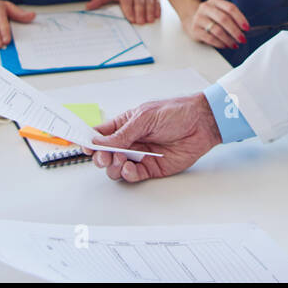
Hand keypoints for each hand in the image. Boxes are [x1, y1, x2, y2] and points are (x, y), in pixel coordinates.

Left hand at [86, 0, 161, 24]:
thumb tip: (88, 7)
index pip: (128, 3)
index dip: (130, 12)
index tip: (131, 19)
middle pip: (139, 5)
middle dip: (140, 15)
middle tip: (139, 22)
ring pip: (150, 5)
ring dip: (149, 14)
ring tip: (148, 20)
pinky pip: (158, 4)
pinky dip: (157, 11)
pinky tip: (155, 16)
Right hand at [87, 93, 222, 181]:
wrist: (202, 123)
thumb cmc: (176, 112)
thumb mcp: (145, 117)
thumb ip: (122, 133)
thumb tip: (100, 142)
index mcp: (125, 125)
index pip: (101, 135)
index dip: (90, 141)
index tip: (85, 146)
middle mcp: (130, 141)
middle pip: (105, 155)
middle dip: (101, 157)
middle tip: (104, 157)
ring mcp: (140, 155)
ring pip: (116, 168)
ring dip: (114, 166)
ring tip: (120, 160)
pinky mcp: (152, 168)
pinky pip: (133, 175)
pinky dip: (128, 174)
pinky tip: (130, 167)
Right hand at [182, 0, 248, 48]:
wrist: (190, 18)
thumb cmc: (210, 16)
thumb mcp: (219, 10)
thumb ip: (230, 17)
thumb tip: (244, 30)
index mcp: (215, 1)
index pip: (230, 8)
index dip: (240, 18)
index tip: (247, 28)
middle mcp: (206, 8)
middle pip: (224, 19)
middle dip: (235, 31)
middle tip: (242, 39)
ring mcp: (199, 18)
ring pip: (217, 30)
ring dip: (228, 39)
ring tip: (234, 44)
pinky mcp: (195, 30)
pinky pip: (210, 38)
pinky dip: (220, 43)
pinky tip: (225, 45)